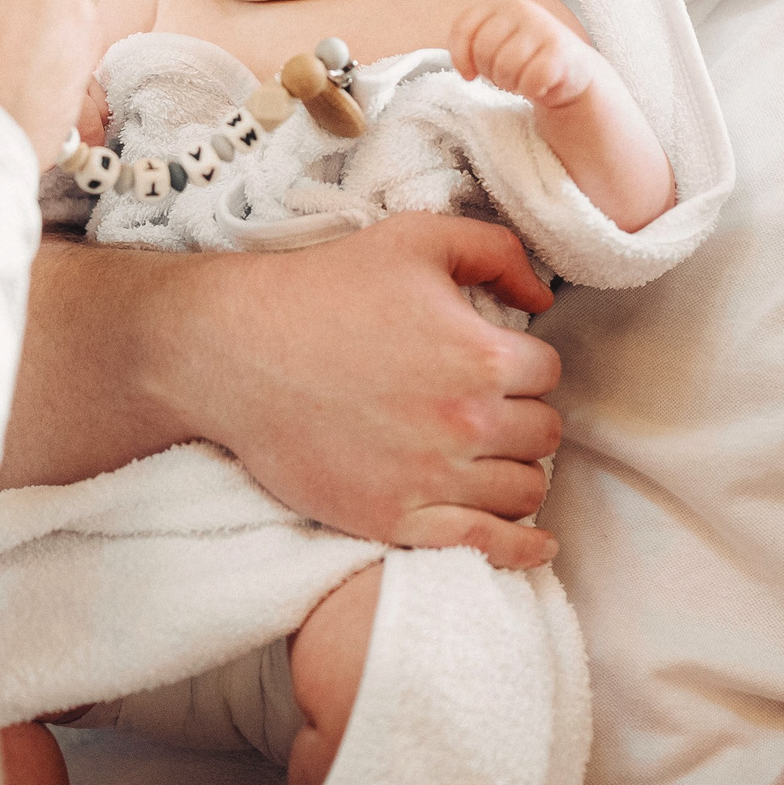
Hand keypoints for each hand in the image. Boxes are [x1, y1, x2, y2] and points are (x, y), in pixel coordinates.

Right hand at [175, 213, 563, 567]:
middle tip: (487, 409)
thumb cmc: (322, 288)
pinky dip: (519, 546)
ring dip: (515, 472)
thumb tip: (543, 295)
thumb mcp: (414, 238)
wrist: (236, 350)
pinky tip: (535, 543)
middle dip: (522, 418)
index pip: (547, 373)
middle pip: (543, 435)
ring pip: (524, 490)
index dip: (523, 365)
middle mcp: (467, 422)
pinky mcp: (395, 520)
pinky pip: (486, 545)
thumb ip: (496, 251)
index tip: (493, 365)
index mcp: (482, 355)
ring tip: (489, 457)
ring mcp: (432, 478)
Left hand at [451, 0, 601, 110]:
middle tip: (506, 78)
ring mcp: (544, 27)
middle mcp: (522, 9)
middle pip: (483, 51)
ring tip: (524, 80)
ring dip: (512, 84)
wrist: (572, 72)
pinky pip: (531, 80)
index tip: (469, 75)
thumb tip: (446, 51)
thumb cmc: (525, 60)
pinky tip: (542, 85)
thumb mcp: (496, 42)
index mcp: (501, 5)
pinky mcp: (563, 51)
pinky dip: (533, 90)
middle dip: (491, 73)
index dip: (459, 56)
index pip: (464, 27)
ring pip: (506, 68)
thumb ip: (473, 40)